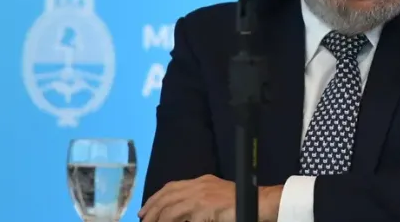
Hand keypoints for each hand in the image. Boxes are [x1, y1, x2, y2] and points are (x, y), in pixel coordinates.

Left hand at [137, 174, 282, 221]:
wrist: (257, 202)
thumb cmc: (241, 202)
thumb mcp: (217, 197)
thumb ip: (201, 201)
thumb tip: (184, 213)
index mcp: (202, 181)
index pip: (172, 187)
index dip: (156, 197)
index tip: (146, 209)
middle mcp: (199, 185)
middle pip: (167, 195)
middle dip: (151, 208)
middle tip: (142, 219)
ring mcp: (201, 196)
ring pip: (170, 207)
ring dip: (157, 218)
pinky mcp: (204, 208)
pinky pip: (181, 218)